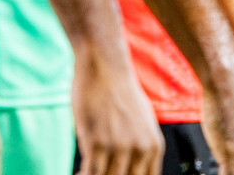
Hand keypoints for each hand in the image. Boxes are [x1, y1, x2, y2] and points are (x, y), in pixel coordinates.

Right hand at [71, 49, 162, 174]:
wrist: (106, 68)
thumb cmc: (121, 96)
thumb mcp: (142, 123)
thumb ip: (141, 148)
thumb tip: (135, 168)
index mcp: (154, 146)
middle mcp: (140, 149)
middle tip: (101, 171)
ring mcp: (119, 147)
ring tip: (88, 170)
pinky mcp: (97, 143)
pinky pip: (90, 174)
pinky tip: (78, 172)